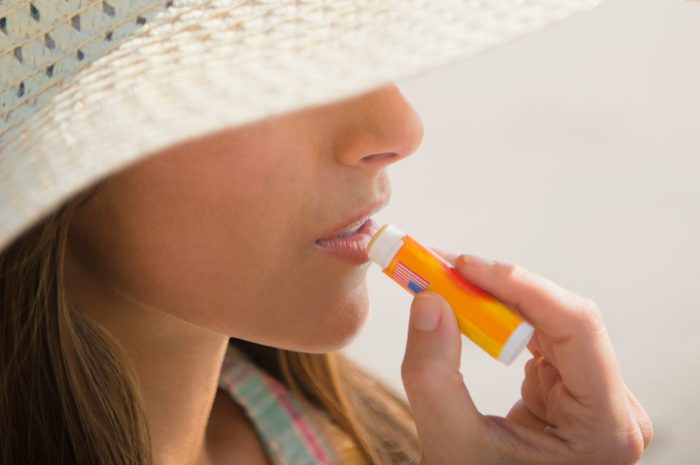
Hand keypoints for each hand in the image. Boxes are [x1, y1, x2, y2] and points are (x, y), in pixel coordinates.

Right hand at [400, 250, 651, 464]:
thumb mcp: (453, 447)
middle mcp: (615, 407)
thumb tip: (429, 302)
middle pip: (561, 319)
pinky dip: (501, 322)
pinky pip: (541, 339)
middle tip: (441, 268)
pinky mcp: (575, 391)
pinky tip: (470, 312)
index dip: (519, 285)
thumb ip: (434, 375)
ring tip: (446, 285)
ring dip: (495, 302)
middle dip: (497, 289)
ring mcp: (598, 397)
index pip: (576, 326)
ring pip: (549, 323)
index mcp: (605, 427)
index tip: (464, 265)